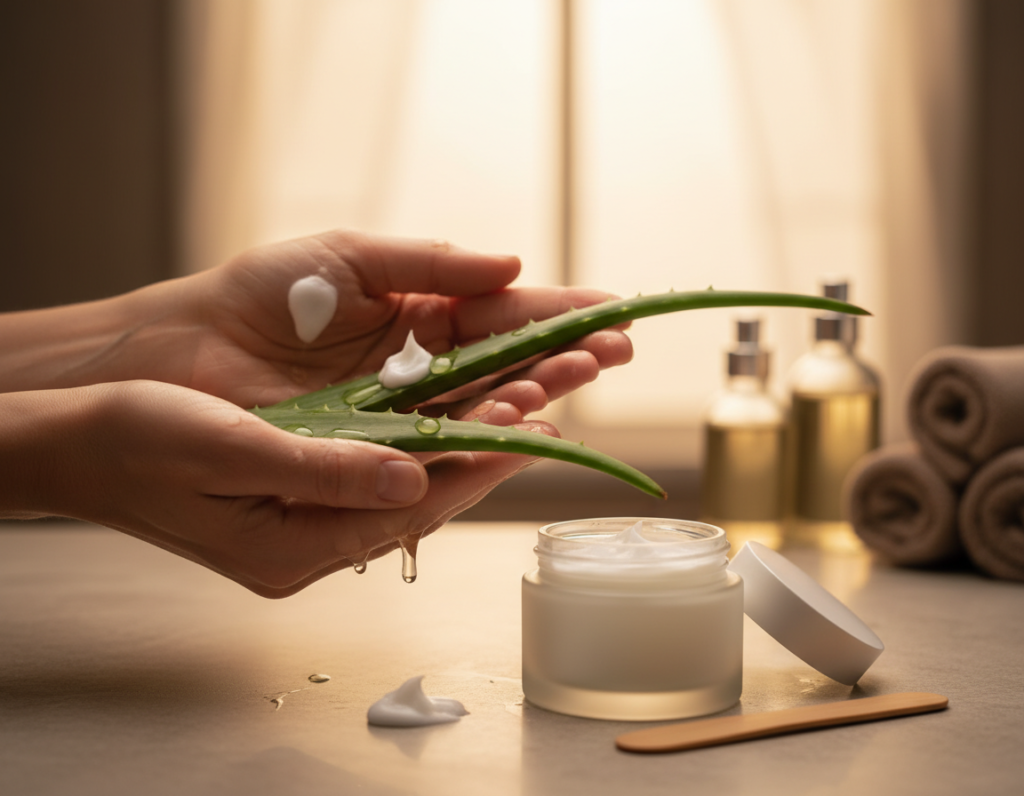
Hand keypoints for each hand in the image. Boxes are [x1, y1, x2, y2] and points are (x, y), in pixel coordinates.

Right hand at [0, 380, 557, 596]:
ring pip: (419, 469)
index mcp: (296, 546)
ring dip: (476, 422)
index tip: (537, 420)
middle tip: (564, 383)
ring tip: (539, 380)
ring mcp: (316, 510)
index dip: (480, 460)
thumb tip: (413, 482)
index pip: (415, 507)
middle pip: (432, 488)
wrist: (82, 442)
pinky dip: (432, 422)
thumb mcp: (228, 450)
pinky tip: (470, 392)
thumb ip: (321, 471)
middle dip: (500, 434)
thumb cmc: (139, 443)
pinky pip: (388, 454)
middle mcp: (318, 536)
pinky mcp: (311, 478)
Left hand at [160, 229, 632, 409]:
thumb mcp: (350, 258)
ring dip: (534, 392)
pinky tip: (521, 424)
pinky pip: (439, 443)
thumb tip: (513, 264)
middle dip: (564, 356)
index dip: (560, 314)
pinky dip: (481, 435)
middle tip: (614, 350)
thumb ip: (428, 264)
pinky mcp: (378, 448)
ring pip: (484, 405)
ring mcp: (405, 410)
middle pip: (509, 364)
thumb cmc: (264, 292)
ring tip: (577, 377)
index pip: (506, 313)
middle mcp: (425, 366)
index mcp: (424, 313)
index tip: (615, 312)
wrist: (191, 346)